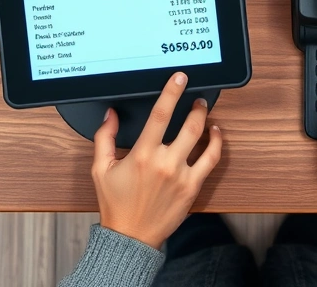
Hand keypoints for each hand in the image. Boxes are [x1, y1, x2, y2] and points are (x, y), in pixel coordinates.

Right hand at [91, 72, 221, 248]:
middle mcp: (164, 163)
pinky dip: (216, 143)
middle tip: (196, 97)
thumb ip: (105, 138)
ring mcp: (181, 176)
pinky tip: (214, 134)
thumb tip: (111, 115)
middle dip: (196, 106)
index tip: (179, 78)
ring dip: (205, 120)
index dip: (171, 92)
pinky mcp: (192, 188)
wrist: (130, 237)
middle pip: (188, 124)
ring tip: (204, 111)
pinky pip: (211, 160)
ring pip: (202, 139)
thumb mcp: (101, 169)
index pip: (160, 115)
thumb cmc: (116, 205)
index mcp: (142, 155)